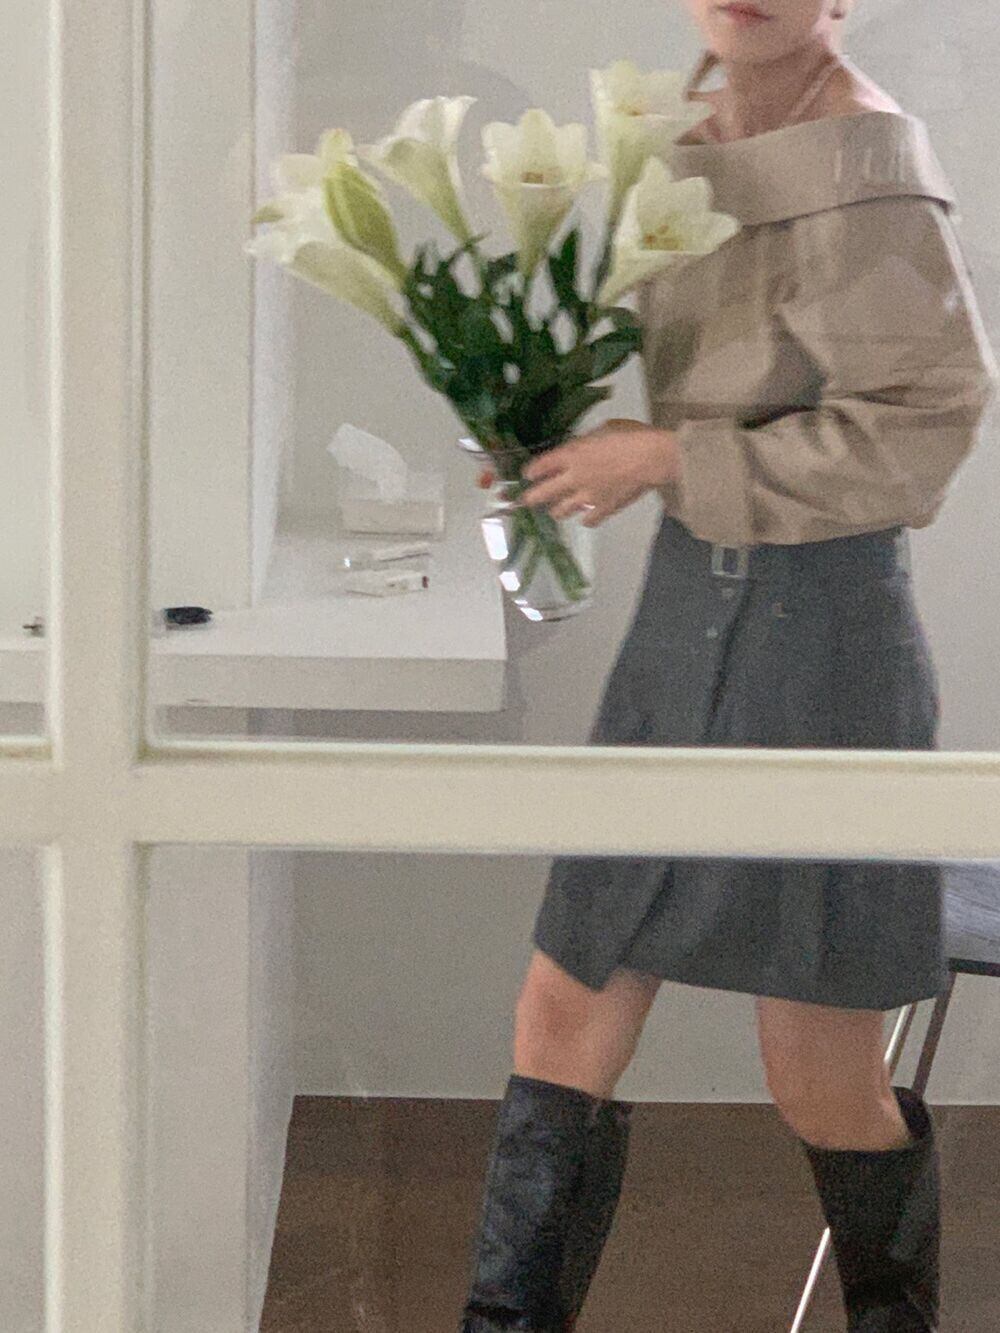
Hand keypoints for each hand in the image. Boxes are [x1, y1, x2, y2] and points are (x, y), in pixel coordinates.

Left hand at [486, 420, 679, 525]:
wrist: (651, 457)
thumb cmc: (630, 436)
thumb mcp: (602, 429)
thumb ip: (585, 443)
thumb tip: (580, 448)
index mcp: (571, 454)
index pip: (541, 466)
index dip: (531, 472)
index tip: (527, 475)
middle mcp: (574, 477)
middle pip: (542, 493)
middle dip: (530, 498)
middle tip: (525, 500)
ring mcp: (587, 496)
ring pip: (561, 511)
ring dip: (556, 511)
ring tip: (556, 511)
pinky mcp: (603, 509)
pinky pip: (588, 521)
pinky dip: (585, 519)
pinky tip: (586, 517)